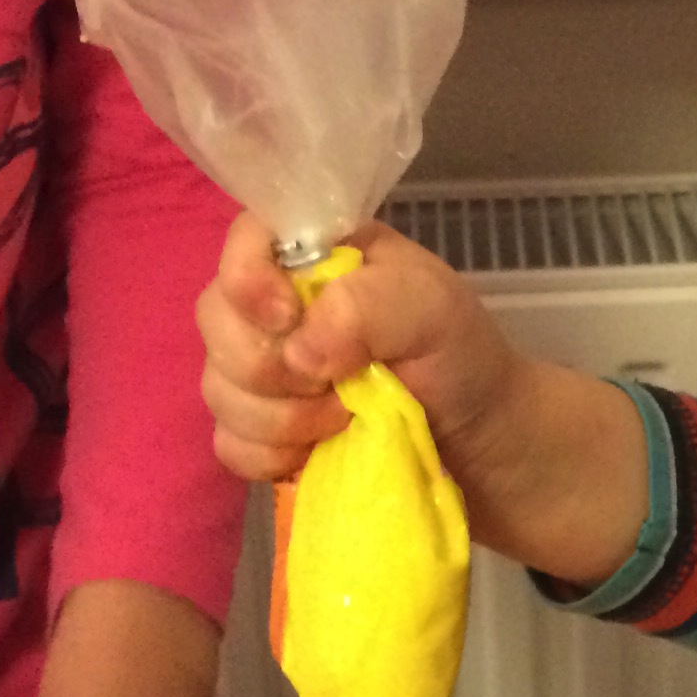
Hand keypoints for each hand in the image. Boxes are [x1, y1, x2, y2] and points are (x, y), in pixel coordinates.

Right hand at [196, 213, 516, 489]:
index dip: (247, 280)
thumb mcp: (434, 309)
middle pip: (215, 319)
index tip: (289, 318)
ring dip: (279, 418)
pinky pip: (228, 442)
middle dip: (271, 366)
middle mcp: (277, 304)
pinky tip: (314, 455)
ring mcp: (264, 370)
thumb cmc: (460, 358)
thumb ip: (369, 305)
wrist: (481, 442)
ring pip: (217, 388)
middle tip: (340, 386)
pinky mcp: (263, 431)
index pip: (242, 240)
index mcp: (316, 254)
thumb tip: (299, 350)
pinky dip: (268, 456)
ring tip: (344, 420)